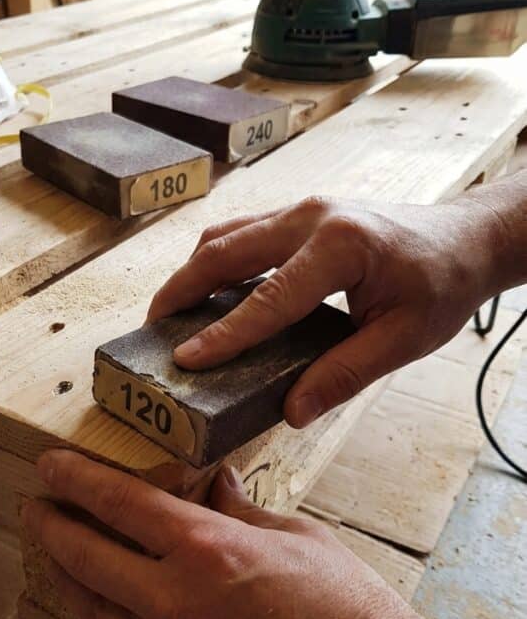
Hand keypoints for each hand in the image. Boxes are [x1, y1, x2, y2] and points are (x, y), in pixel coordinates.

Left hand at [22, 449, 427, 618]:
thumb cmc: (351, 613)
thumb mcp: (298, 539)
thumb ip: (242, 511)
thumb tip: (214, 485)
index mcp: (207, 551)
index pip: (119, 503)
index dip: (75, 480)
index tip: (47, 467)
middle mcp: (175, 604)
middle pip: (86, 558)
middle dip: (51, 527)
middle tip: (35, 510)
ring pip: (93, 614)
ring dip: (67, 580)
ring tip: (55, 560)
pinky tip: (97, 618)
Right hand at [147, 193, 507, 427]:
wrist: (466, 238)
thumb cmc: (442, 284)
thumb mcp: (405, 338)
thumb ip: (346, 373)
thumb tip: (292, 410)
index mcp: (341, 246)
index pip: (268, 298)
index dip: (224, 334)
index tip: (185, 359)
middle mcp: (312, 217)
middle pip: (225, 251)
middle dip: (181, 290)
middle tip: (152, 330)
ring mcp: (302, 208)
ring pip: (226, 236)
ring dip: (192, 273)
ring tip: (169, 315)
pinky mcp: (299, 214)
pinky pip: (242, 233)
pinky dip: (215, 262)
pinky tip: (206, 293)